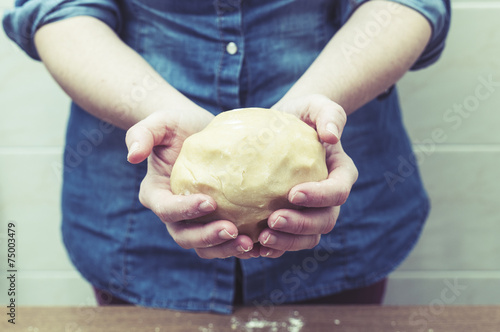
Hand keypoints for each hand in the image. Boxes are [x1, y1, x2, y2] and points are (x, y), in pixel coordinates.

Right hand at [126, 110, 256, 258]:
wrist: (200, 131)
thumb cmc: (178, 125)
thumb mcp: (160, 122)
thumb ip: (141, 134)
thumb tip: (132, 156)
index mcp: (156, 194)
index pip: (166, 209)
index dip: (185, 210)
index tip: (210, 202)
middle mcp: (173, 213)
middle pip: (185, 236)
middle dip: (208, 238)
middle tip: (234, 231)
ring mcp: (194, 221)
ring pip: (205, 246)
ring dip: (225, 249)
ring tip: (250, 244)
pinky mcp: (214, 221)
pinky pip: (224, 242)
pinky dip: (240, 247)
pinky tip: (261, 244)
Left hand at [256, 94, 357, 257]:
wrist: (283, 128)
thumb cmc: (302, 114)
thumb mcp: (316, 105)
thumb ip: (330, 114)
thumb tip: (331, 136)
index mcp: (341, 174)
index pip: (338, 191)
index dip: (320, 197)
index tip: (293, 193)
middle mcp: (329, 198)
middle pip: (324, 221)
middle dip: (300, 225)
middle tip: (272, 220)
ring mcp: (312, 211)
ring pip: (308, 237)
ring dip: (286, 242)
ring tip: (260, 238)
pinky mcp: (292, 217)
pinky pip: (288, 239)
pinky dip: (274, 246)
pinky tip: (253, 244)